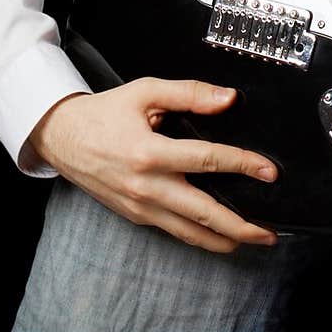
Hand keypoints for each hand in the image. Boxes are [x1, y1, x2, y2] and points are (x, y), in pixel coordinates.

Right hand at [29, 78, 279, 254]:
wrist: (62, 137)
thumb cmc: (104, 113)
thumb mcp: (144, 91)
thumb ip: (188, 93)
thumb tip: (226, 98)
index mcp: (149, 151)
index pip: (207, 159)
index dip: (242, 164)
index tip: (268, 171)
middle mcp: (146, 185)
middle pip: (203, 211)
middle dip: (240, 225)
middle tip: (269, 231)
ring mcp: (140, 206)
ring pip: (190, 231)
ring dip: (224, 239)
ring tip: (252, 240)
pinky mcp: (136, 215)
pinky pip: (173, 230)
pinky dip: (199, 236)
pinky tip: (218, 235)